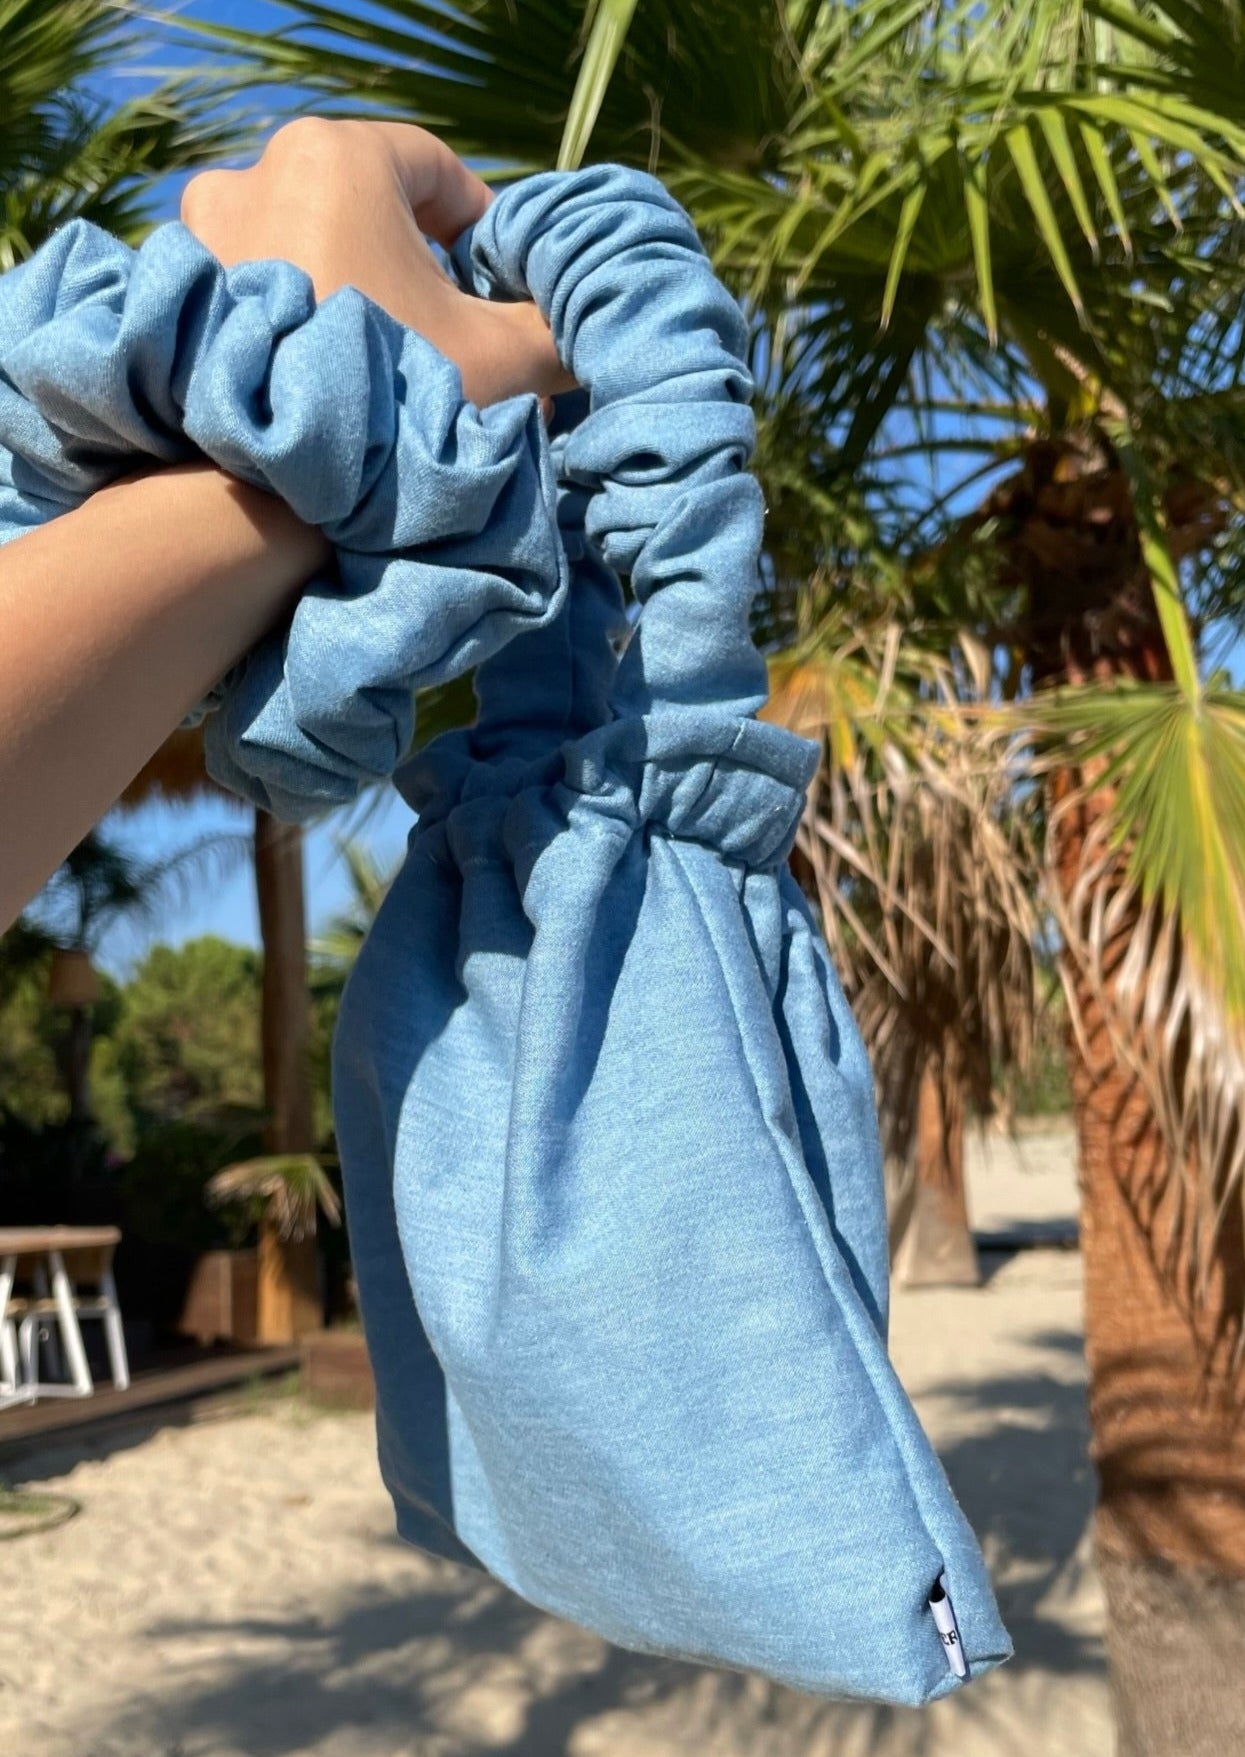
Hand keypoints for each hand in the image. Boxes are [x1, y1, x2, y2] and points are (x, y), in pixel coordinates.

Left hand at [179, 119, 571, 407]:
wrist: (263, 490)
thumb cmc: (389, 403)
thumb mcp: (501, 361)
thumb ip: (553, 332)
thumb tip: (583, 332)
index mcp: (337, 157)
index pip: (436, 167)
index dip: (482, 227)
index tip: (500, 285)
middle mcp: (258, 171)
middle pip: (370, 208)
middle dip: (418, 269)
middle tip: (454, 338)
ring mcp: (206, 233)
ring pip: (315, 248)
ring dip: (361, 296)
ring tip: (396, 372)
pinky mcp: (181, 295)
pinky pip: (263, 289)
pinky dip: (305, 322)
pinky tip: (336, 383)